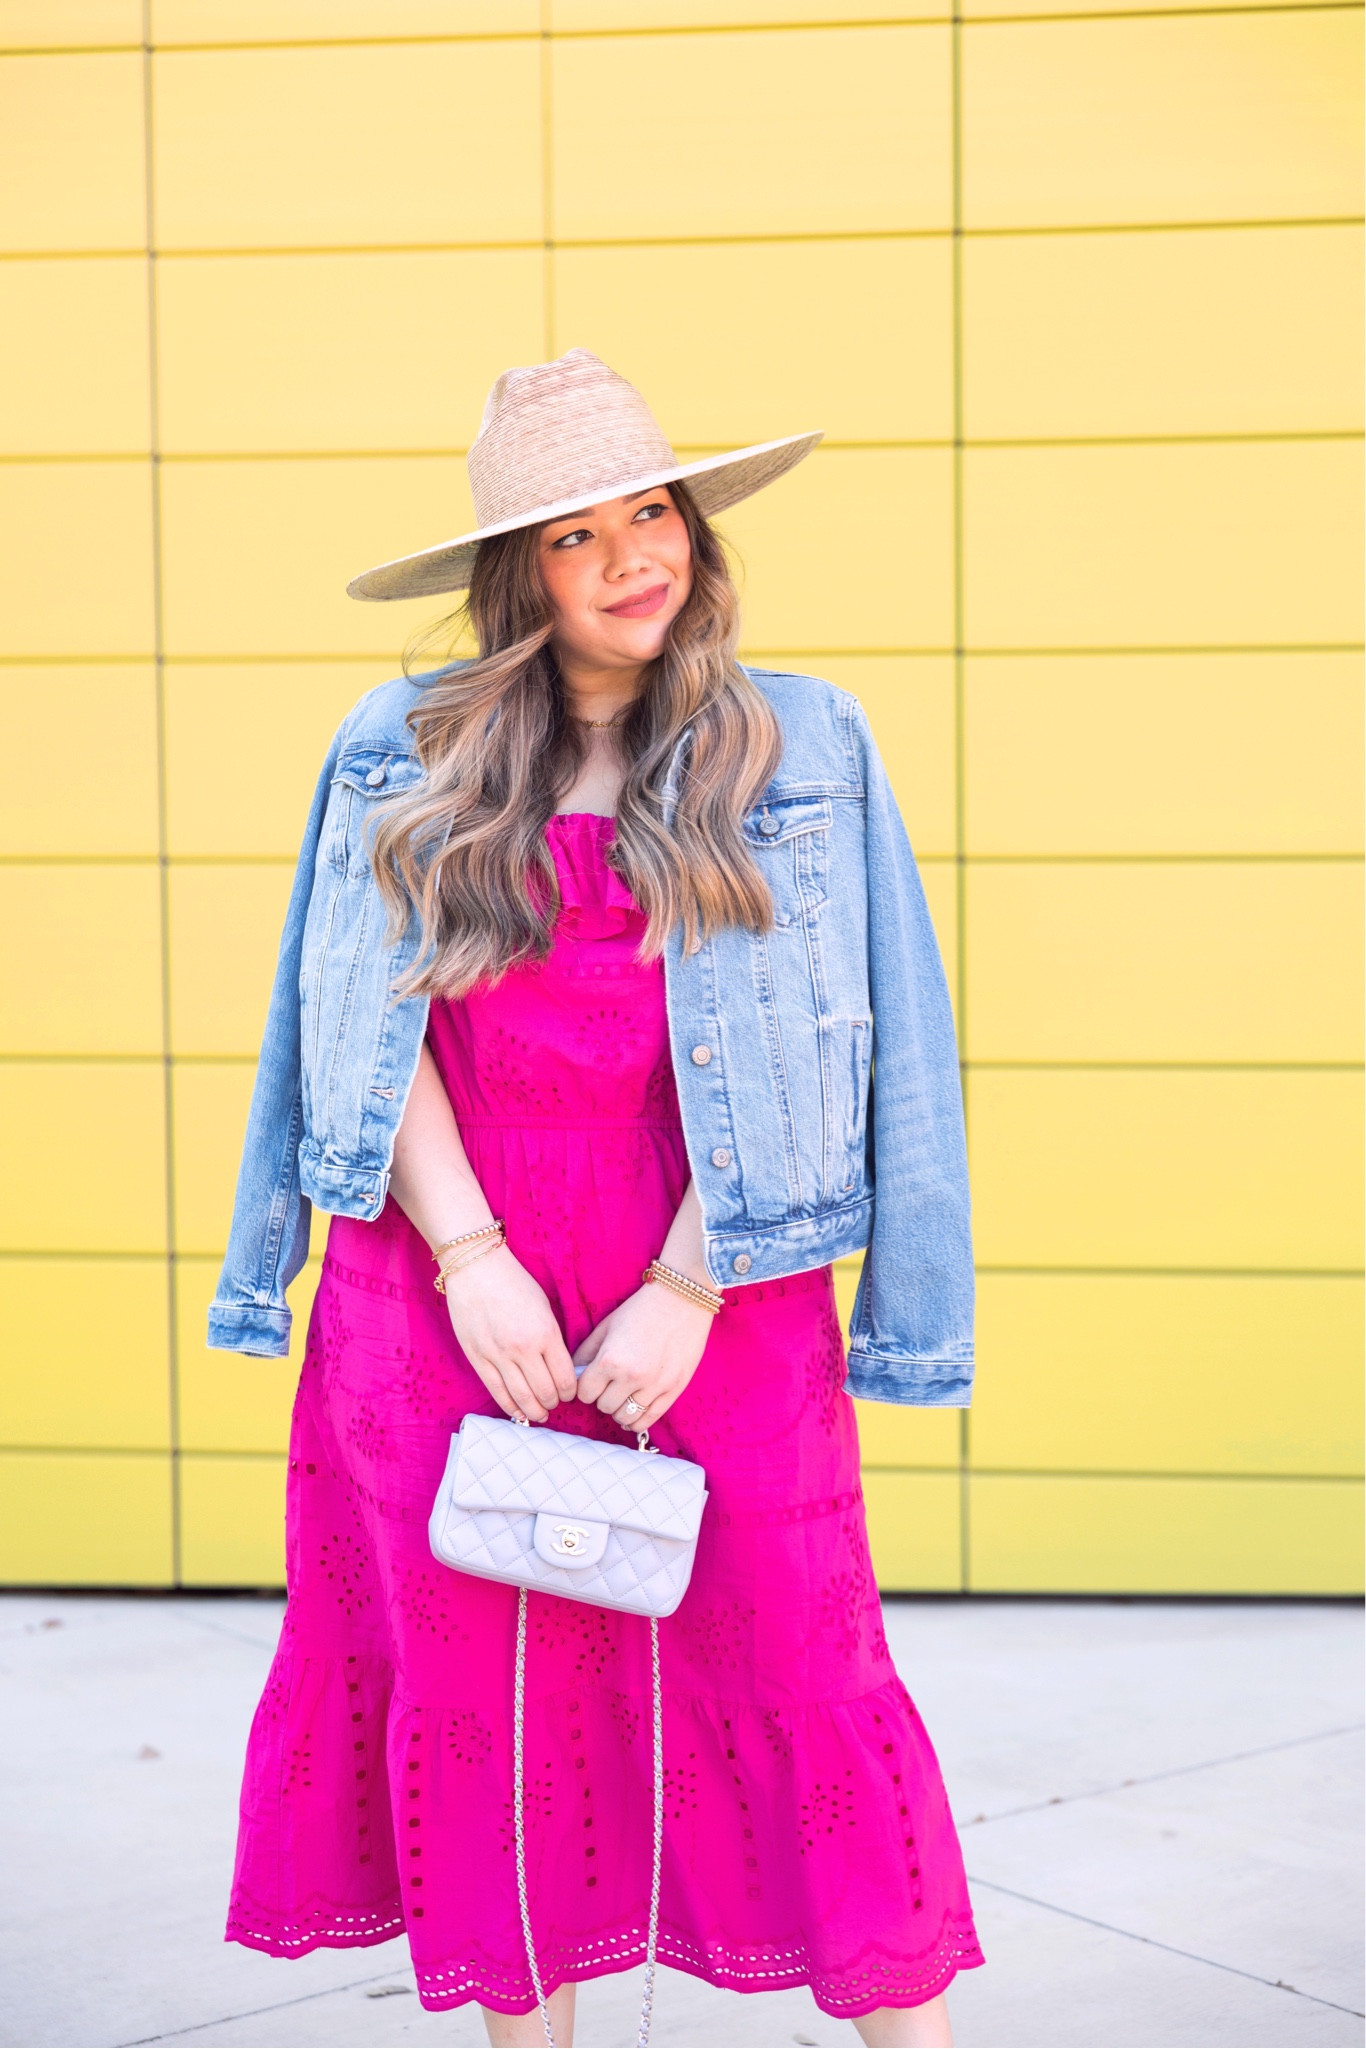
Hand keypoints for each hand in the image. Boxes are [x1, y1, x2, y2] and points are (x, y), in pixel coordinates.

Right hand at [440, 1245, 577, 1422]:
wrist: (476, 1268)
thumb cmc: (514, 1282)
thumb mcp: (544, 1307)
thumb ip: (552, 1338)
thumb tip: (559, 1367)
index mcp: (546, 1334)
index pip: (565, 1377)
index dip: (570, 1391)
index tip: (570, 1393)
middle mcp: (523, 1348)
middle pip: (545, 1392)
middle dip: (553, 1403)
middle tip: (555, 1404)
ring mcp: (498, 1355)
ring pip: (522, 1397)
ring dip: (534, 1411)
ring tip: (540, 1414)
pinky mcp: (478, 1358)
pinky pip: (497, 1391)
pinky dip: (510, 1406)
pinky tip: (518, 1412)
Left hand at [573, 1280, 713, 1431]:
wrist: (682, 1299)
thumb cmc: (641, 1309)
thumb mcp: (606, 1327)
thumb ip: (586, 1353)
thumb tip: (573, 1375)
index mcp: (610, 1360)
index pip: (584, 1394)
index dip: (585, 1388)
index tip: (591, 1382)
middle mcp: (631, 1377)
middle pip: (604, 1407)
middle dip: (603, 1397)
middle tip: (609, 1385)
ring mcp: (655, 1386)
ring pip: (625, 1417)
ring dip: (620, 1409)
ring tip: (623, 1396)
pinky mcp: (674, 1390)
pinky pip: (649, 1420)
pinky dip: (638, 1421)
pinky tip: (634, 1410)